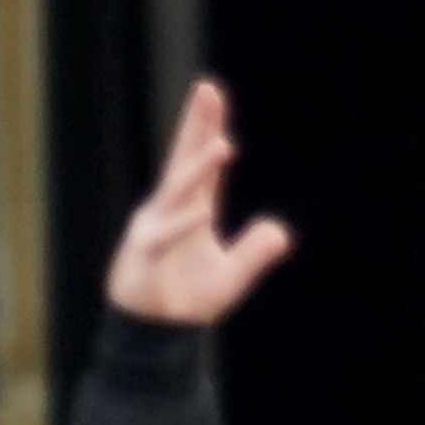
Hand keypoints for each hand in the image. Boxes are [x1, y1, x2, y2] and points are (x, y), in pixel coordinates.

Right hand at [104, 78, 293, 329]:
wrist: (155, 335)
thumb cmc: (186, 302)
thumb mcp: (231, 278)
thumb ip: (255, 254)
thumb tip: (281, 234)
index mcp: (193, 212)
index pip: (205, 165)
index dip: (209, 130)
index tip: (213, 96)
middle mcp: (171, 211)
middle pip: (185, 160)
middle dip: (197, 126)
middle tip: (207, 89)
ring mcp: (155, 229)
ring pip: (178, 191)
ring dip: (198, 168)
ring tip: (223, 144)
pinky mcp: (142, 254)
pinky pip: (164, 236)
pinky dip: (181, 224)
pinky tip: (201, 212)